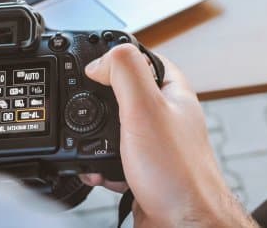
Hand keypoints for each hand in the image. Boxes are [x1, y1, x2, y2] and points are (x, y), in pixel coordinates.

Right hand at [80, 44, 257, 227]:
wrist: (182, 224)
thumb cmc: (177, 172)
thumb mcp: (145, 108)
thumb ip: (123, 73)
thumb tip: (97, 63)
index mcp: (170, 90)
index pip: (139, 56)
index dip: (112, 57)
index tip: (91, 68)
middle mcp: (164, 113)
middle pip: (119, 92)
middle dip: (95, 103)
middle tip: (84, 110)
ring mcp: (152, 141)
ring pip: (111, 127)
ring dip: (93, 138)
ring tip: (90, 147)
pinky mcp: (141, 165)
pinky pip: (111, 156)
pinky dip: (98, 163)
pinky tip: (98, 171)